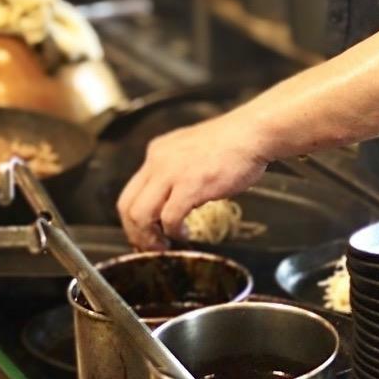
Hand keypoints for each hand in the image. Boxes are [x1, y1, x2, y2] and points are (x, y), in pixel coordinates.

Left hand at [115, 114, 269, 250]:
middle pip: (126, 205)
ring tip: (165, 245)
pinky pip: (169, 218)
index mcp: (157, 152)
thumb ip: (177, 171)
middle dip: (135, 232)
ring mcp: (172, 173)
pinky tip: (185, 234)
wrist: (251, 133)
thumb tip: (173, 198)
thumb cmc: (232, 144)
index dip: (134, 218)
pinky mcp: (190, 185)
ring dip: (149, 237)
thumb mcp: (191, 151)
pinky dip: (174, 232)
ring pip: (140, 214)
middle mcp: (157, 160)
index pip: (130, 190)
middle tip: (150, 246)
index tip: (146, 233)